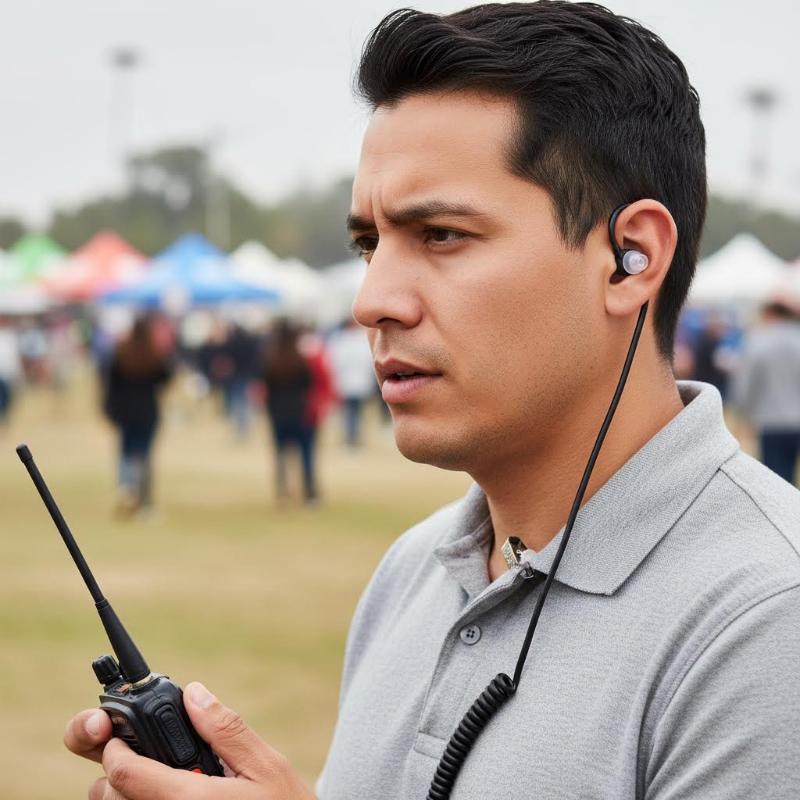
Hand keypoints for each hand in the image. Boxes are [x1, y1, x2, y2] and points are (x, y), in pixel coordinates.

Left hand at [64, 682, 315, 798]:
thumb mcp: (267, 767)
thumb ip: (226, 731)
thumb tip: (194, 695)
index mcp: (191, 799)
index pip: (125, 774)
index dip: (115, 749)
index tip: (119, 735)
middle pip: (110, 797)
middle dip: (113, 775)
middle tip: (137, 759)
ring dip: (126, 795)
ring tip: (160, 782)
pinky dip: (147, 799)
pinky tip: (172, 793)